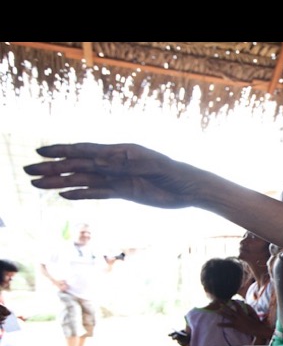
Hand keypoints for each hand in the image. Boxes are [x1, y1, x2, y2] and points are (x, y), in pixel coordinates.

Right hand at [23, 143, 221, 208]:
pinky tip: (64, 195)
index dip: (63, 151)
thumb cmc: (175, 173)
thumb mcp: (153, 166)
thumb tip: (101, 161)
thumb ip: (128, 162)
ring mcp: (118, 178)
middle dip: (53, 168)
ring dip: (61, 182)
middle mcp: (115, 163)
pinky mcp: (125, 191)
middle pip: (78, 166)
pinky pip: (98, 193)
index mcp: (120, 152)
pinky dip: (81, 194)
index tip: (41, 151)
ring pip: (83, 180)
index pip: (86, 150)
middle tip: (28, 171)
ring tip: (38, 185)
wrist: (191, 188)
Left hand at [218, 304, 267, 337]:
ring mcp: (237, 321)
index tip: (230, 299)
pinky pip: (228, 325)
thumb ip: (249, 312)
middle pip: (230, 310)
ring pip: (228, 316)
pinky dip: (222, 325)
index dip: (234, 302)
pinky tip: (217, 324)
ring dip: (222, 313)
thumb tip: (248, 308)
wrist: (256, 328)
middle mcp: (239, 316)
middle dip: (225, 306)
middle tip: (220, 303)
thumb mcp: (253, 316)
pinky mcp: (236, 326)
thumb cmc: (256, 323)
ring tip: (217, 311)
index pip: (238, 306)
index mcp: (243, 313)